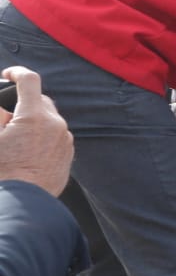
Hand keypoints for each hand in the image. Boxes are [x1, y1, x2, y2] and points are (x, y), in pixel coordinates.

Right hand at [0, 66, 72, 195]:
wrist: (23, 202)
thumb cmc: (3, 170)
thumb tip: (4, 109)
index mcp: (34, 117)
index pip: (30, 80)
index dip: (17, 73)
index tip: (8, 75)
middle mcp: (55, 124)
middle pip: (41, 100)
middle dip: (23, 103)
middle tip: (6, 121)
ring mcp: (65, 139)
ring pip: (49, 119)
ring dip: (34, 121)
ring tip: (16, 139)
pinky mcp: (69, 152)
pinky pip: (56, 135)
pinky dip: (43, 135)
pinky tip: (28, 150)